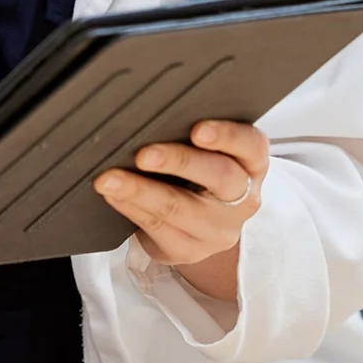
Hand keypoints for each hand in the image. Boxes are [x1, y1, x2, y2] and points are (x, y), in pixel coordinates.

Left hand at [95, 119, 268, 303]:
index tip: (198, 130)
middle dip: (178, 162)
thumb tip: (151, 113)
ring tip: (110, 178)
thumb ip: (194, 134)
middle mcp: (243, 198)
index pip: (250, 145)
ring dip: (139, 191)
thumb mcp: (211, 152)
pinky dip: (130, 207)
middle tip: (143, 155)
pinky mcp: (189, 249)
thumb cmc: (202, 173)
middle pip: (218, 177)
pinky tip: (113, 195)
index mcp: (252, 164)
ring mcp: (218, 230)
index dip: (226, 136)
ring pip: (178, 208)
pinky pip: (156, 228)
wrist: (204, 224)